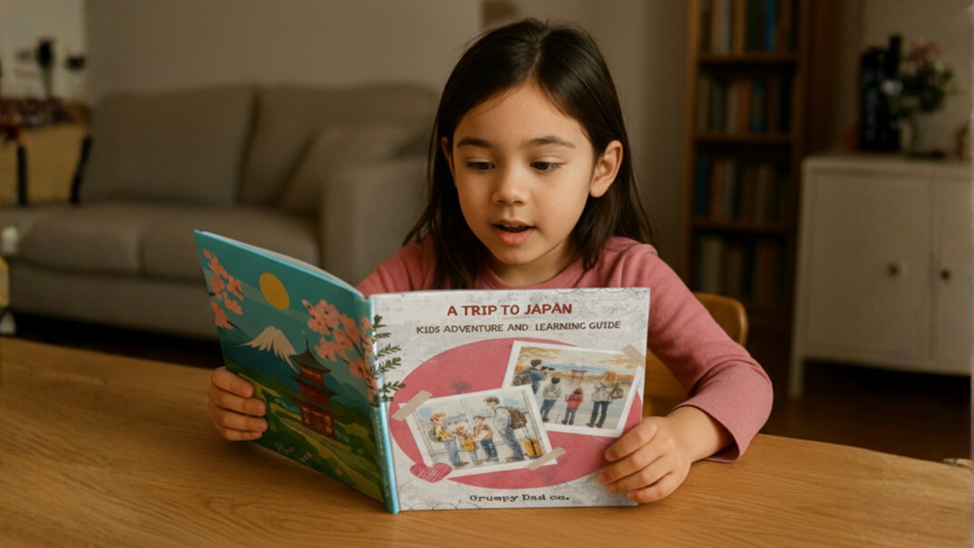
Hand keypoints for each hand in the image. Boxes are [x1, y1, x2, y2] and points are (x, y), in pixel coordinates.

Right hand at [207, 366, 266, 440]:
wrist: (251, 395)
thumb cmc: (255, 380)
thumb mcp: (257, 373)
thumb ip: (262, 375)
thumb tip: (283, 377)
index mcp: (220, 376)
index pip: (220, 378)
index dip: (234, 385)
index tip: (251, 391)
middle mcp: (214, 393)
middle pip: (224, 400)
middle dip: (244, 406)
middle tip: (263, 410)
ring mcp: (214, 411)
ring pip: (224, 419)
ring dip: (245, 423)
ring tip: (263, 425)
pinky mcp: (219, 426)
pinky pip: (227, 433)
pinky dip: (243, 434)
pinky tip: (257, 433)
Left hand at [597, 406, 730, 502]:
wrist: (684, 436)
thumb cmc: (656, 432)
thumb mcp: (644, 424)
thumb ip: (627, 433)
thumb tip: (601, 448)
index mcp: (655, 427)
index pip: (637, 437)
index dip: (619, 448)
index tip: (606, 456)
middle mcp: (666, 444)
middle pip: (638, 461)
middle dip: (616, 472)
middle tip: (602, 477)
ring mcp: (674, 461)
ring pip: (646, 477)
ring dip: (625, 485)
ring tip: (610, 487)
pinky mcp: (679, 477)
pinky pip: (661, 491)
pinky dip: (643, 495)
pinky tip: (629, 495)